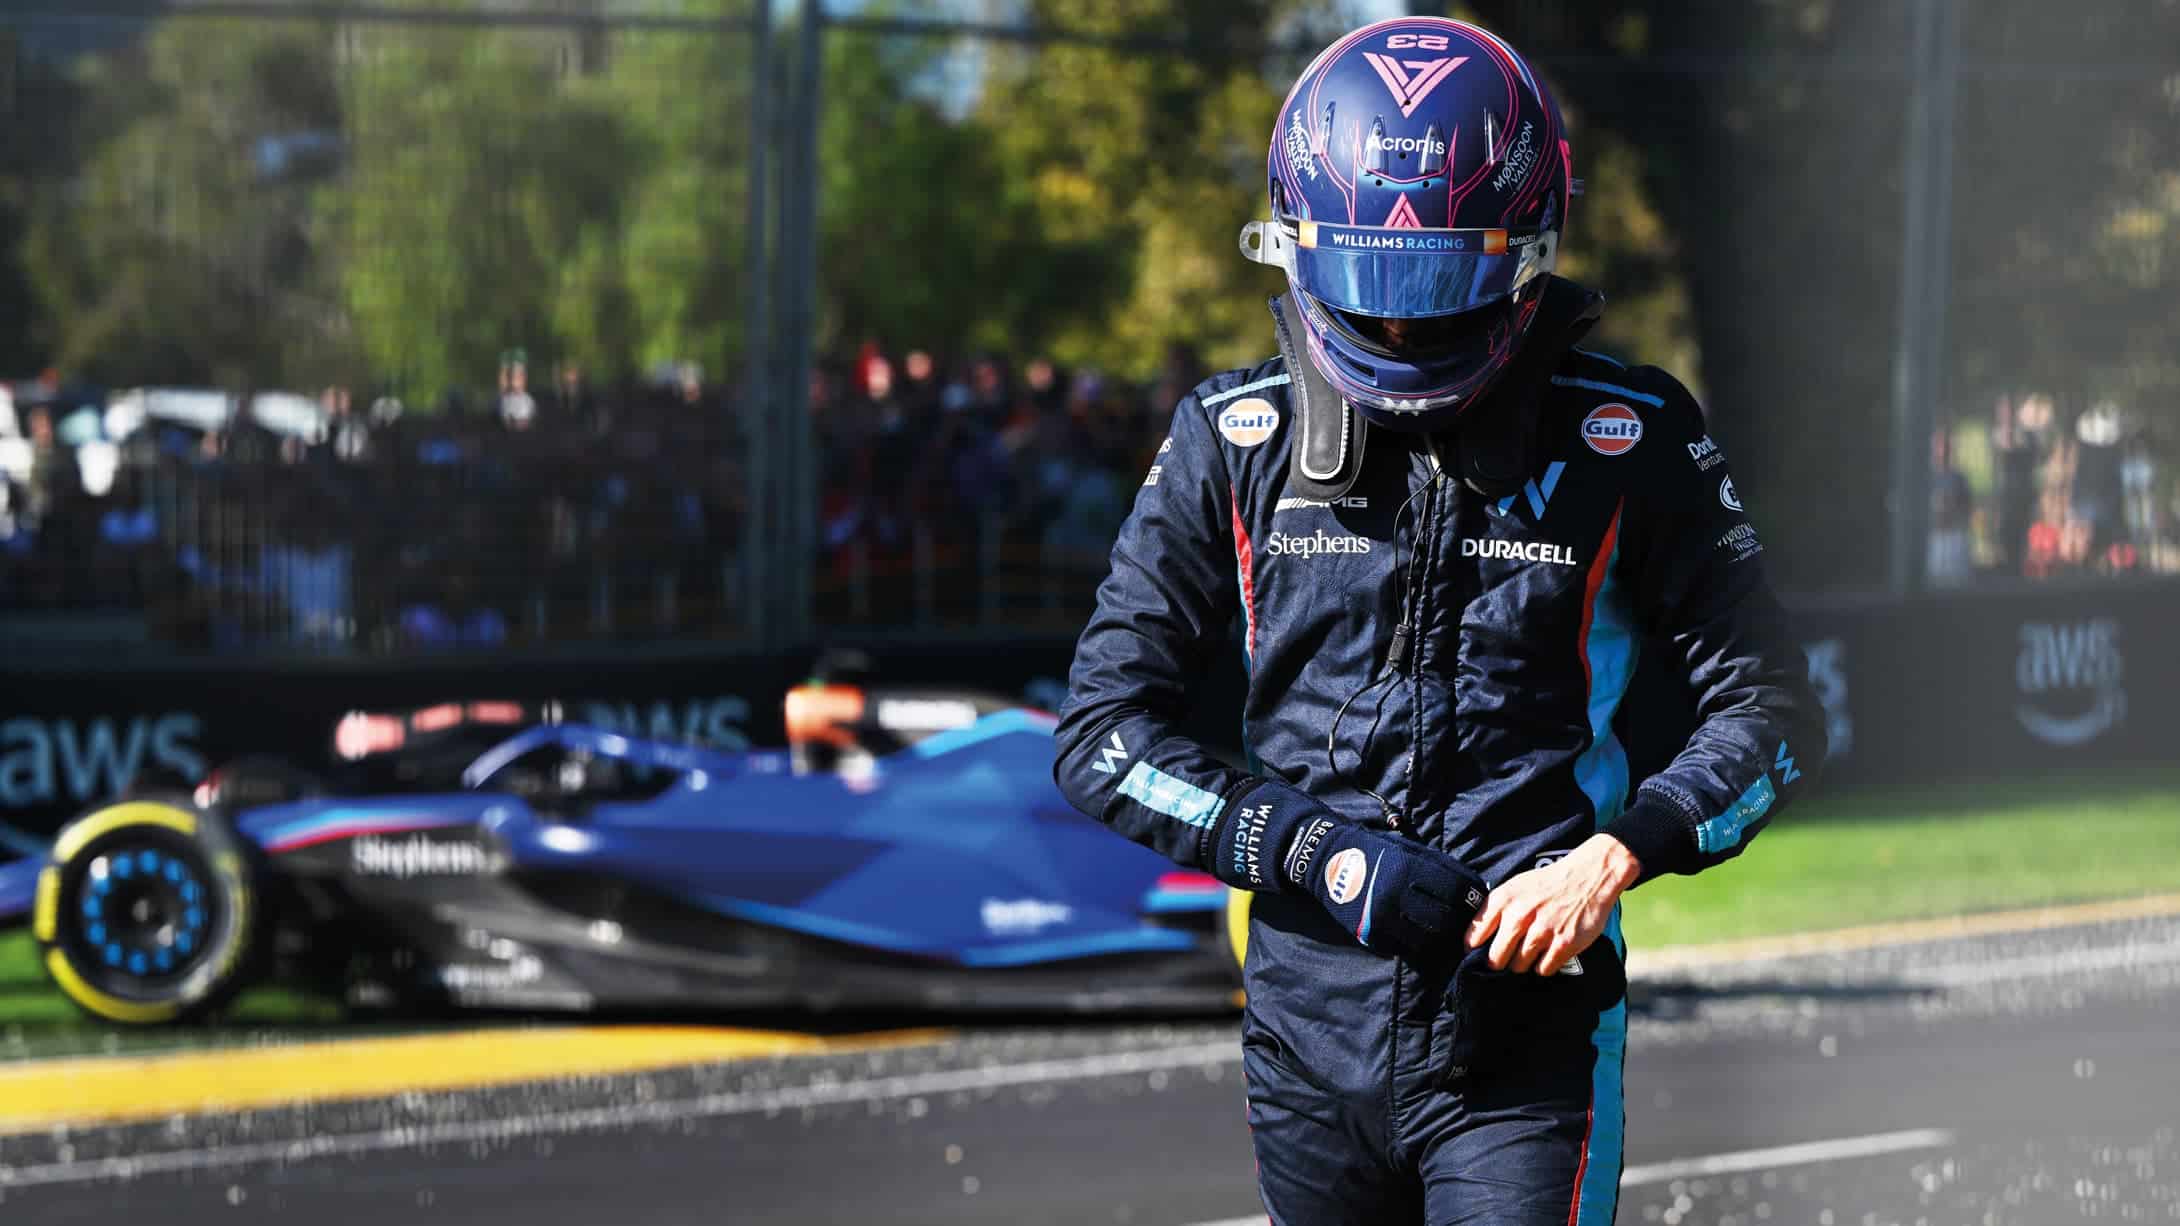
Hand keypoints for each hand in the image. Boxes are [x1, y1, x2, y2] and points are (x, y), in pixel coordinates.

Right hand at [1297, 820, 1488, 963]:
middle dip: (1460, 923)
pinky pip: (1406, 948)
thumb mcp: (1408, 851)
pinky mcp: (1372, 935)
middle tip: (1464, 922)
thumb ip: (1441, 869)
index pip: (1455, 891)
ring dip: (1441, 937)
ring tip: (1445, 931)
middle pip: (1445, 920)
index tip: (1475, 903)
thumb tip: (1476, 890)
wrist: (1328, 863)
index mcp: (1407, 868)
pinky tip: (1421, 935)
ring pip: (1428, 940)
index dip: (1470, 899)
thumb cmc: (1376, 853)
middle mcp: (1395, 895)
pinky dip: (1419, 944)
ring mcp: (1382, 919)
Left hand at [1465, 834, 1639, 974]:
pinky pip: (1543, 969)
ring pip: (1519, 966)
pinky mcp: (1564, 944)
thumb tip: (1475, 941)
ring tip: (1532, 951)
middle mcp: (1520, 916)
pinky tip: (1548, 952)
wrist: (1589, 876)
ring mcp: (1543, 931)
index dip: (1473, 951)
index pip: (1474, 937)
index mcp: (1504, 900)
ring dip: (1523, 964)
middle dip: (1499, 962)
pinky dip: (1544, 965)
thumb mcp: (1515, 887)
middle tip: (1507, 958)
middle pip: (1496, 959)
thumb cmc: (1548, 884)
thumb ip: (1494, 911)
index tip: (1475, 956)